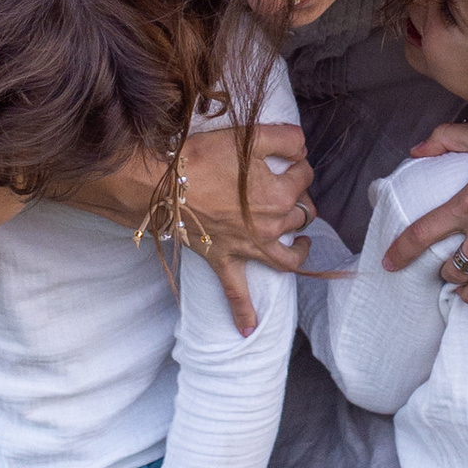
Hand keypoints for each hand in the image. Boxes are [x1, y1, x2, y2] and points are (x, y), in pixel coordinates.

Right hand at [55, 121, 313, 337]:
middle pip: (301, 215)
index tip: (290, 157)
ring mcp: (248, 247)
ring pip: (287, 257)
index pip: (305, 176)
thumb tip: (302, 148)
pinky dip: (244, 313)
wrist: (163, 184)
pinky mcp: (223, 260)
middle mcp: (271, 225)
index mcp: (280, 193)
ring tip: (302, 244)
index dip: (300, 163)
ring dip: (298, 251)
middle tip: (289, 188)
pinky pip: (236, 292)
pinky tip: (248, 331)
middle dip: (300, 200)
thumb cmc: (203, 157)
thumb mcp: (249, 136)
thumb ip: (285, 138)